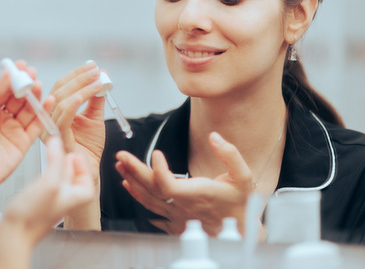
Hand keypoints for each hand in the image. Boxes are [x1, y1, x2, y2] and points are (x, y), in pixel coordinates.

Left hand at [0, 61, 47, 248]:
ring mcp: (13, 130)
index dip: (13, 77)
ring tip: (39, 86)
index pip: (4, 89)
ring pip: (29, 110)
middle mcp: (2, 118)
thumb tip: (6, 73)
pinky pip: (36, 125)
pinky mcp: (23, 142)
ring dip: (35, 97)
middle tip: (32, 75)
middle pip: (19, 98)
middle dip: (26, 85)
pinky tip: (48, 102)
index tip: (20, 66)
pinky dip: (44, 114)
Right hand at [0, 137, 94, 268]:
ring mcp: (52, 200)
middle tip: (60, 149)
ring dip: (55, 165)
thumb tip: (57, 142)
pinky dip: (45, 172)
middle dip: (66, 161)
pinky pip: (46, 182)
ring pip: (59, 177)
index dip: (81, 163)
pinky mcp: (38, 201)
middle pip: (72, 175)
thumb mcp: (50, 182)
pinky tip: (38, 170)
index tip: (72, 153)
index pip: (88, 176)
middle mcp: (66, 199)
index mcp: (78, 196)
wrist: (13, 235)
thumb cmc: (33, 217)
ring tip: (50, 155)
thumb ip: (56, 160)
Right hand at [48, 61, 104, 172]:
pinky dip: (78, 99)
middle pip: (59, 89)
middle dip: (79, 77)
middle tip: (96, 70)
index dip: (76, 74)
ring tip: (98, 79)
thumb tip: (101, 78)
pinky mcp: (55, 136)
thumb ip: (95, 99)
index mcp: (53, 111)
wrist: (89, 170)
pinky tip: (91, 91)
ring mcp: (48, 127)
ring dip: (82, 85)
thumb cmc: (88, 148)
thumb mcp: (94, 118)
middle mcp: (47, 118)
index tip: (93, 66)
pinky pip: (65, 114)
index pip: (61, 87)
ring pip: (61, 98)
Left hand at [115, 132, 253, 235]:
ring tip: (121, 166)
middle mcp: (183, 205)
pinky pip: (151, 209)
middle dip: (134, 170)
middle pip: (153, 190)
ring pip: (149, 199)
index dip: (158, 170)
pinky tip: (129, 185)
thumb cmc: (239, 202)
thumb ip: (230, 154)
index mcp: (197, 194)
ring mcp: (177, 214)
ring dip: (132, 181)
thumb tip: (215, 137)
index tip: (156, 153)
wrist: (239, 228)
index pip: (169, 186)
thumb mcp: (243, 176)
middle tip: (122, 155)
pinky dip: (138, 196)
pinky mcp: (174, 218)